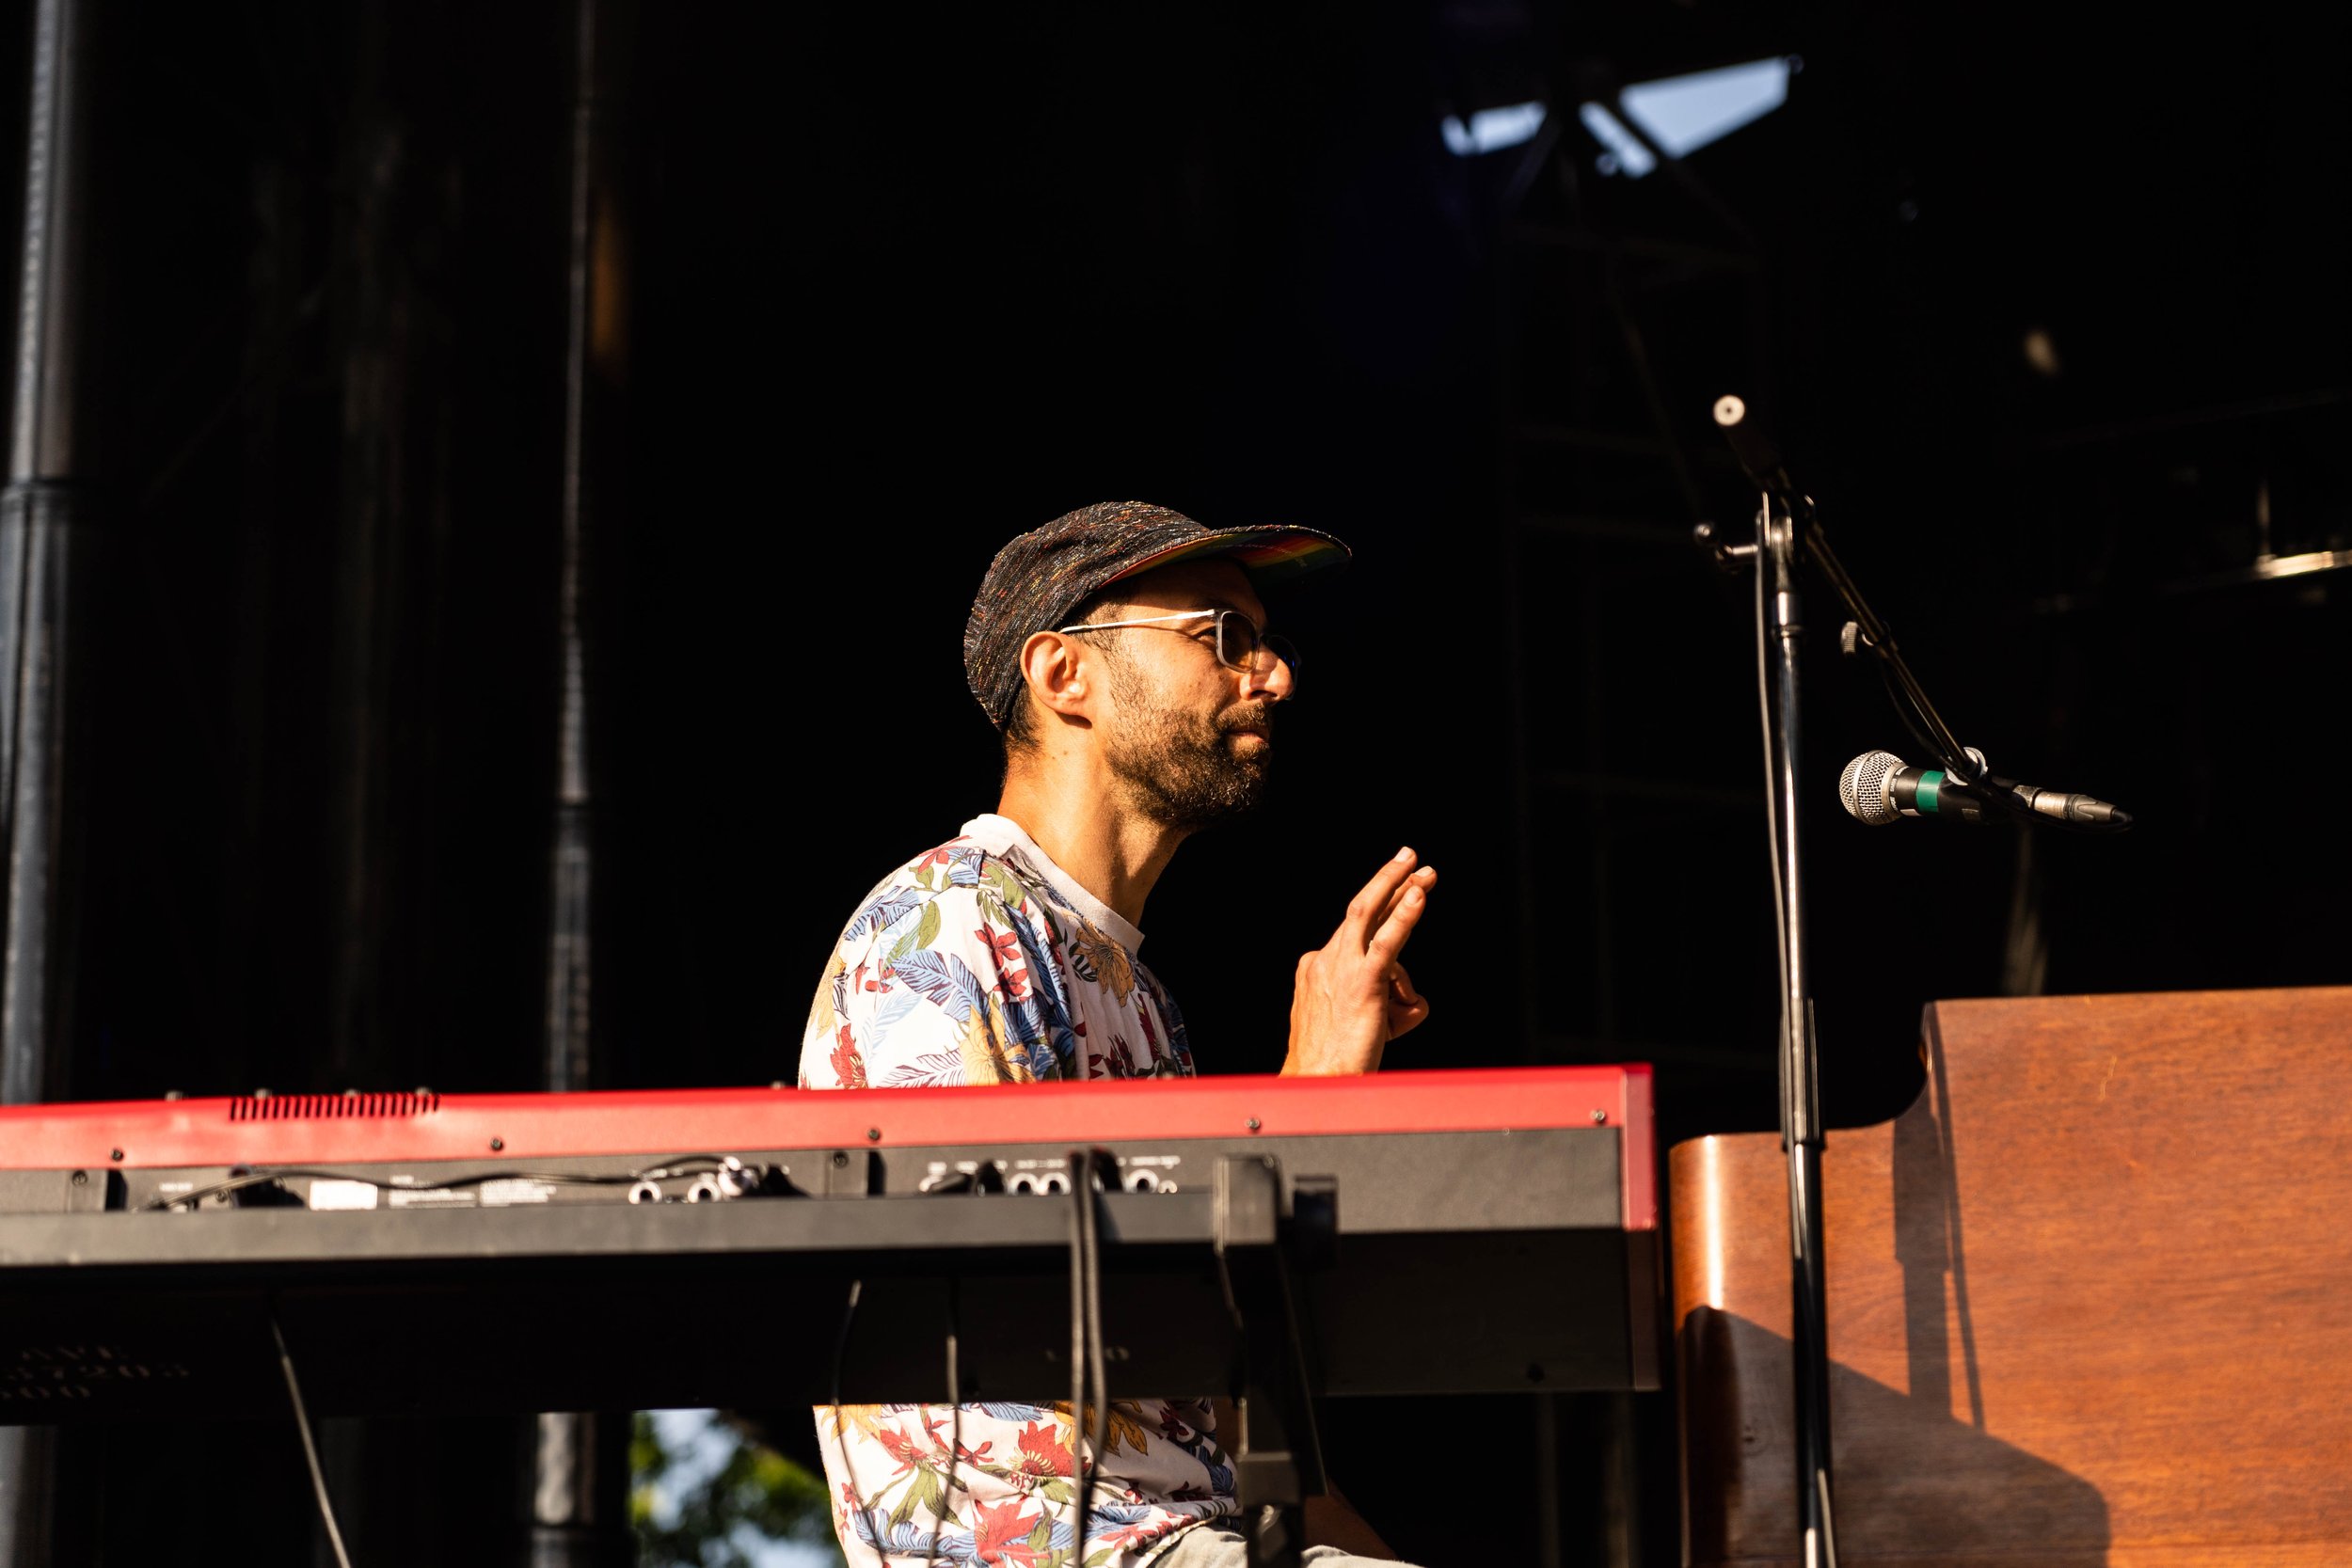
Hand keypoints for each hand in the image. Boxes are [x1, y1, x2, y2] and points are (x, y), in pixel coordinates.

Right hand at [1283, 848, 1436, 1076]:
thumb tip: (1416, 1000)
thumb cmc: (1336, 1065)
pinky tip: (1419, 896)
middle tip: (1409, 858)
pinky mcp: (1362, 983)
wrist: (1318, 1086)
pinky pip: (1387, 942)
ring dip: (1399, 887)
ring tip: (1426, 874)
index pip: (1355, 936)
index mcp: (1315, 967)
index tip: (1404, 895)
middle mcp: (1324, 960)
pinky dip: (1404, 917)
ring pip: (1370, 915)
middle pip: (1360, 912)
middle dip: (1387, 881)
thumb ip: (1386, 1003)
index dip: (1385, 919)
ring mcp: (1340, 969)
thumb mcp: (1358, 1023)